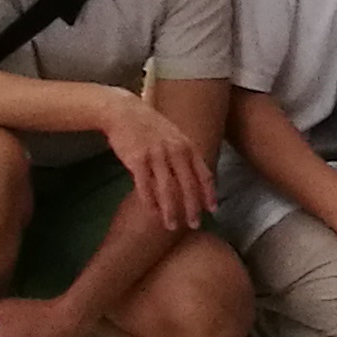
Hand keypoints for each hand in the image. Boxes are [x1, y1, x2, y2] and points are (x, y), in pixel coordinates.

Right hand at [95, 88, 216, 232]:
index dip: (209, 193)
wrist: (124, 111)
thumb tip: (195, 173)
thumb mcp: (174, 135)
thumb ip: (185, 153)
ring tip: (172, 225)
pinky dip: (149, 201)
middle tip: (195, 224)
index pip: (204, 173)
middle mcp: (175, 151)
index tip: (213, 209)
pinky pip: (145, 185)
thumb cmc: (150, 125)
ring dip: (171, 210)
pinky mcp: (137, 159)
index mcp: (186, 145)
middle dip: (193, 207)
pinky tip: (152, 213)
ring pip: (167, 189)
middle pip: (188, 185)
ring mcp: (156, 155)